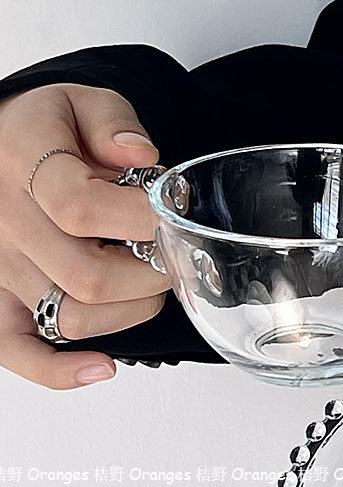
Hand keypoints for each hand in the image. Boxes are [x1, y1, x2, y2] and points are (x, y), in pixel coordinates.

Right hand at [0, 83, 169, 387]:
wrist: (8, 150)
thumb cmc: (51, 134)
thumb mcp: (83, 103)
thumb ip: (113, 122)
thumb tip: (141, 155)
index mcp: (20, 164)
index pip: (80, 207)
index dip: (142, 219)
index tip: (169, 213)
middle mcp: (2, 223)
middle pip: (88, 277)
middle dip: (150, 273)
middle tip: (167, 254)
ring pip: (73, 317)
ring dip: (131, 311)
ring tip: (146, 283)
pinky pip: (20, 351)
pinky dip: (60, 371)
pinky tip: (102, 368)